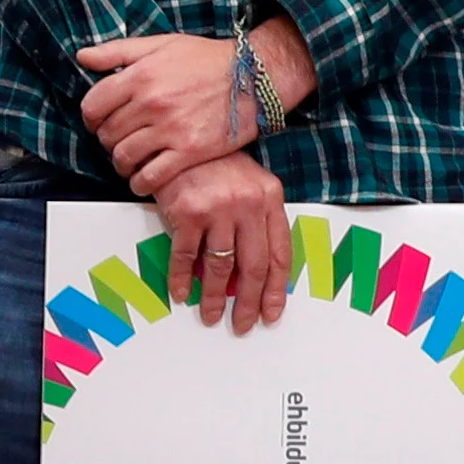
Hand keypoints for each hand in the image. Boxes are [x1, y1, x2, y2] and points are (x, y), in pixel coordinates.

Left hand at [77, 22, 309, 193]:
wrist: (254, 77)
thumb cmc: (207, 59)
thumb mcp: (161, 44)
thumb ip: (118, 51)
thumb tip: (82, 57)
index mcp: (140, 75)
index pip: (93, 106)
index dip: (91, 118)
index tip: (99, 122)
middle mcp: (151, 103)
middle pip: (107, 134)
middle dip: (107, 140)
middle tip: (119, 141)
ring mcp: (170, 129)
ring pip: (124, 157)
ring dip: (121, 163)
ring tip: (130, 160)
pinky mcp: (190, 152)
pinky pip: (151, 177)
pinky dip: (140, 183)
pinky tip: (143, 179)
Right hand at [144, 148, 294, 331]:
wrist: (183, 139)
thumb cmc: (216, 164)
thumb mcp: (249, 185)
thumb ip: (257, 222)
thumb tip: (254, 273)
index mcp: (270, 198)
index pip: (280, 253)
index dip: (277, 289)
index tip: (272, 312)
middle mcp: (249, 204)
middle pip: (255, 267)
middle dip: (250, 303)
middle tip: (244, 325)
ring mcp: (218, 209)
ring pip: (222, 267)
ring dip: (216, 298)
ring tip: (212, 316)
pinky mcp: (188, 212)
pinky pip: (187, 256)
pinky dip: (183, 279)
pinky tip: (183, 293)